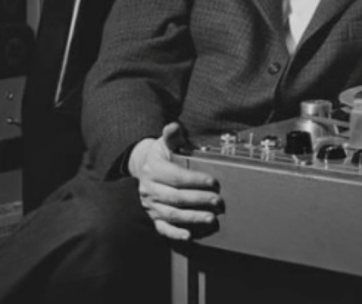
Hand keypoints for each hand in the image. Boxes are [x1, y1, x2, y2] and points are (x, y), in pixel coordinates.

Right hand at [128, 122, 222, 240]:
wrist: (143, 168)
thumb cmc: (161, 155)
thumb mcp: (165, 143)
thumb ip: (172, 135)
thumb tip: (173, 126)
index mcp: (153, 170)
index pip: (176, 177)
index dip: (195, 180)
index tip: (213, 182)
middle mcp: (149, 189)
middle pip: (176, 197)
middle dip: (198, 200)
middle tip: (218, 201)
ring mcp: (150, 205)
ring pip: (171, 214)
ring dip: (192, 217)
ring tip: (211, 218)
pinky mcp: (153, 217)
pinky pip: (162, 229)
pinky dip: (175, 233)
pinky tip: (188, 235)